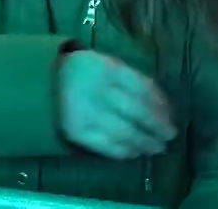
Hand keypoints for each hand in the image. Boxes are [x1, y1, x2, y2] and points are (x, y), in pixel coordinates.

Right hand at [55, 50, 176, 159]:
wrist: (46, 82)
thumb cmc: (86, 73)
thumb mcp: (108, 65)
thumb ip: (133, 81)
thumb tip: (163, 105)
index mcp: (109, 69)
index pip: (143, 88)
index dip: (160, 104)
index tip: (171, 115)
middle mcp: (99, 90)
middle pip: (136, 111)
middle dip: (157, 126)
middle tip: (171, 135)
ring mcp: (87, 113)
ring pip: (124, 132)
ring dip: (144, 142)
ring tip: (157, 147)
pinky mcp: (77, 132)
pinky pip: (106, 145)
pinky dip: (124, 151)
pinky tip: (135, 152)